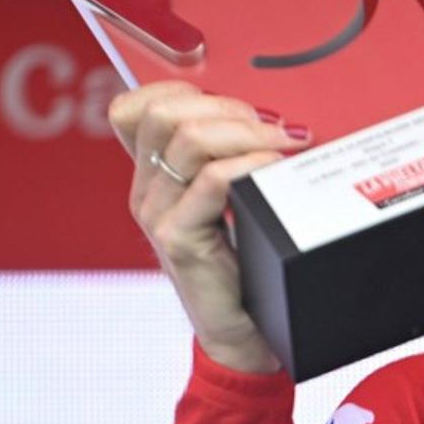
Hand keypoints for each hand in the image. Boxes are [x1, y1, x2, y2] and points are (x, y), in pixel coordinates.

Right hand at [108, 81, 311, 372]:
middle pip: (163, 112)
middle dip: (227, 106)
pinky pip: (210, 180)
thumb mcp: (236, 201)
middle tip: (275, 127)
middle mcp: (147, 190)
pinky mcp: (176, 239)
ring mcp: (157, 214)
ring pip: (187, 138)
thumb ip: (238, 160)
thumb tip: (279, 117)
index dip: (184, 90)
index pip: (137, 107)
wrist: (248, 334)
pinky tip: (275, 170)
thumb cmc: (251, 263)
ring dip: (247, 131)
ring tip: (285, 145)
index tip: (240, 106)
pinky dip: (249, 165)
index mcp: (155, 175)